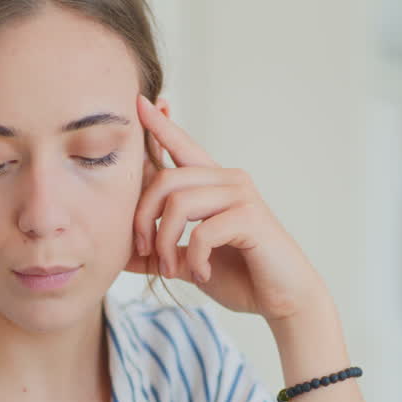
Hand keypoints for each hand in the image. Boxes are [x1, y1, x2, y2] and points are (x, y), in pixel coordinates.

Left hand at [127, 94, 327, 322]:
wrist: (284, 299)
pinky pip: (201, 231)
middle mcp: (228, 180)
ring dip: (164, 243)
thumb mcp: (186, 261)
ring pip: (178, 203)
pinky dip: (193, 259)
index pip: (181, 147)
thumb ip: (156, 252)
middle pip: (164, 180)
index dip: (160, 126)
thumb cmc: (239, 276)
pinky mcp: (250, 216)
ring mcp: (241, 195)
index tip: (141, 103)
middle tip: (144, 252)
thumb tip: (117, 253)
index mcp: (213, 185)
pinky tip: (202, 275)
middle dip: (142, 218)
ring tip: (172, 270)